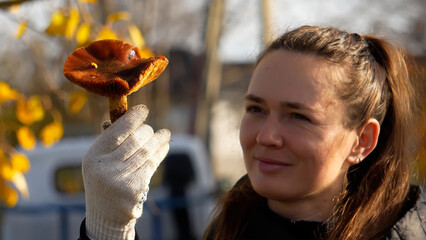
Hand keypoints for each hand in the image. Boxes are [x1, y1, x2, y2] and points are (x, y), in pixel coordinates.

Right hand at [82, 105, 169, 239]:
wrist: (106, 212)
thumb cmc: (105, 177)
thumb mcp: (100, 159)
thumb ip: (111, 138)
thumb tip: (131, 115)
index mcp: (93, 156)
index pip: (117, 130)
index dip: (133, 118)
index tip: (144, 110)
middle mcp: (105, 168)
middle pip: (135, 140)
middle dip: (147, 131)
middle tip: (152, 129)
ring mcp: (120, 180)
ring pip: (146, 152)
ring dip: (159, 141)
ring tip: (165, 134)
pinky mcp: (135, 190)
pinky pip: (152, 165)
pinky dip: (160, 153)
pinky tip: (164, 147)